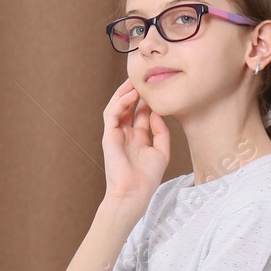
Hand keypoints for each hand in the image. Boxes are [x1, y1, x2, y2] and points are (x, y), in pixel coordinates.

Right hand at [101, 78, 169, 209]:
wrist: (134, 193)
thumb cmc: (147, 178)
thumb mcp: (162, 152)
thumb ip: (161, 132)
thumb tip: (156, 113)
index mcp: (137, 138)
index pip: (140, 113)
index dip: (147, 99)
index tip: (157, 87)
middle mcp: (125, 134)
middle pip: (128, 107)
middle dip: (135, 92)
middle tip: (145, 77)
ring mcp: (116, 134)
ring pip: (117, 107)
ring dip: (125, 93)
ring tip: (136, 81)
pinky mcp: (109, 136)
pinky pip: (112, 114)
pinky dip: (120, 103)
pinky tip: (132, 94)